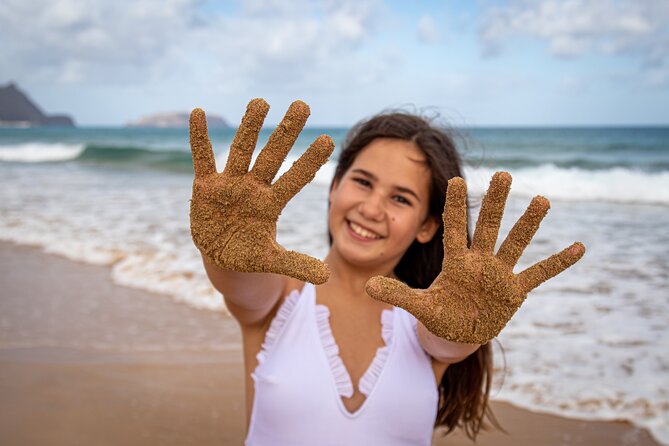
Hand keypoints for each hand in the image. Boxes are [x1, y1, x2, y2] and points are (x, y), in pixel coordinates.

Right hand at [189, 99, 333, 283]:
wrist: (223, 258)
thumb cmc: (251, 255)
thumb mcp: (272, 261)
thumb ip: (296, 264)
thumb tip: (325, 277)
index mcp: (270, 204)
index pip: (294, 178)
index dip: (309, 162)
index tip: (328, 141)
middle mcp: (253, 188)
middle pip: (271, 156)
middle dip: (286, 132)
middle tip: (303, 105)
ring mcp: (229, 185)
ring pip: (241, 151)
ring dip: (249, 127)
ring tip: (261, 102)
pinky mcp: (206, 187)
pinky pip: (201, 159)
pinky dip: (198, 139)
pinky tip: (198, 113)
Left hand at [365, 172, 584, 343]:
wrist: (458, 332)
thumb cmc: (439, 314)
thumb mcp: (418, 306)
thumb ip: (396, 294)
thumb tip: (367, 287)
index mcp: (456, 263)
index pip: (455, 230)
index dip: (457, 207)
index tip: (457, 180)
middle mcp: (480, 263)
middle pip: (489, 228)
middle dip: (497, 203)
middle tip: (504, 174)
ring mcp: (499, 275)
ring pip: (516, 244)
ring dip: (529, 224)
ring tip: (542, 199)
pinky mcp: (514, 292)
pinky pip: (540, 274)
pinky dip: (558, 263)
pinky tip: (578, 247)